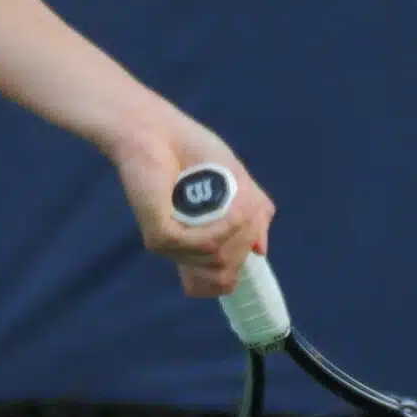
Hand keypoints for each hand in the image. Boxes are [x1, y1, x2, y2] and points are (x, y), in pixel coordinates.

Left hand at [109, 114, 273, 297]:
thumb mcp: (237, 184)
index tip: (247, 237)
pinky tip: (232, 205)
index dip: (241, 266)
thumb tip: (260, 251)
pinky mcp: (161, 235)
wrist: (156, 132)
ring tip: (233, 195)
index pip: (220, 284)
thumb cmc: (193, 153)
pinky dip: (226, 226)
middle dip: (246, 238)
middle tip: (242, 202)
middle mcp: (180, 251)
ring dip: (239, 228)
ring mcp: (169, 245)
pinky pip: (207, 245)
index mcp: (195, 245)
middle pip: (228, 270)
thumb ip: (253, 217)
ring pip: (220, 259)